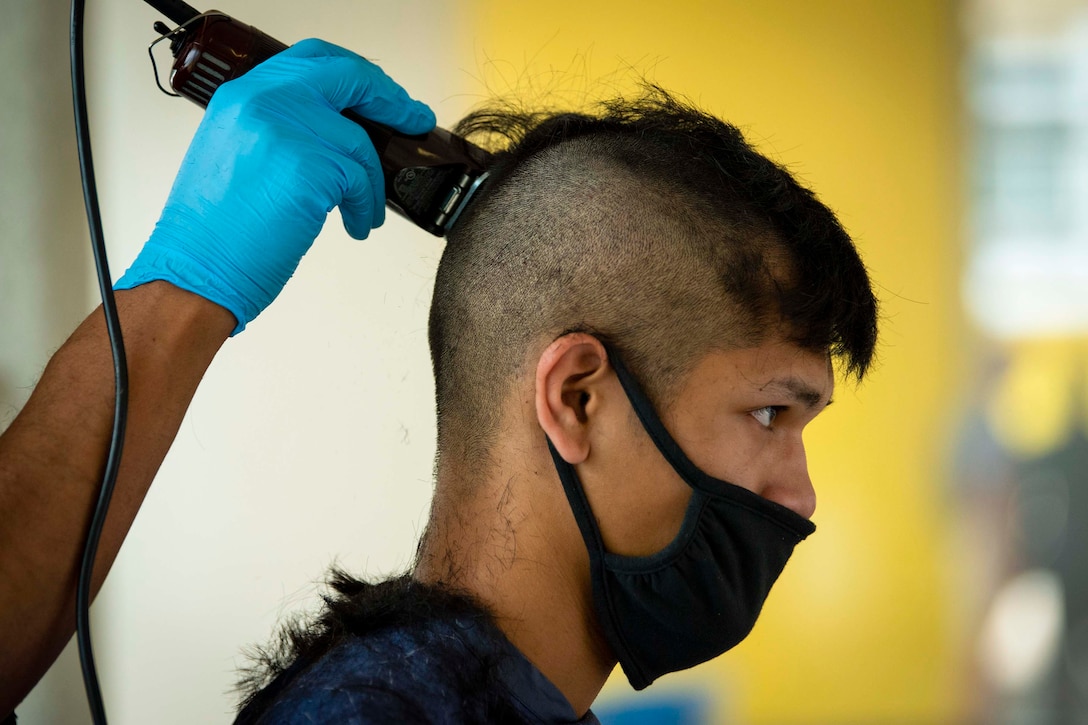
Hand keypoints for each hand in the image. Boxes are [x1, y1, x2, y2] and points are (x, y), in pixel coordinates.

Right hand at [115, 38, 435, 333]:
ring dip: (371, 183)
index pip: (311, 59)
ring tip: (363, 212)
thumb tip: (336, 131)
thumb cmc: (215, 229)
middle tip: (412, 120)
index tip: (379, 91)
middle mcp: (262, 101)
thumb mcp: (236, 153)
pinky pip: (360, 180)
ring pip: (359, 143)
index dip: (354, 72)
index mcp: (242, 95)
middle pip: (347, 77)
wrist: (195, 270)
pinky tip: (355, 226)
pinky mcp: (309, 167)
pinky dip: (366, 207)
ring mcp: (286, 131)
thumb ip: (280, 128)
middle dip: (389, 99)